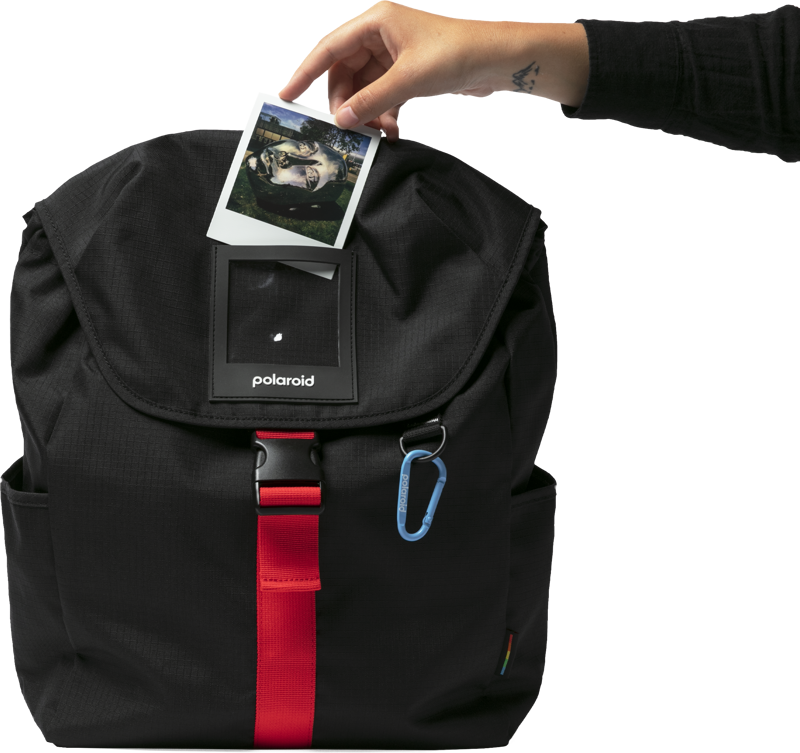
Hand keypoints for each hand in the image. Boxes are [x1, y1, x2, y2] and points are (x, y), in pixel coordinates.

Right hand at [277, 0, 506, 141]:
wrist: (498, 60)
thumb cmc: (458, 53)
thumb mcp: (409, 79)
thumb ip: (371, 101)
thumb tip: (341, 119)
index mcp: (375, 21)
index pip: (328, 48)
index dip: (304, 72)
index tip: (286, 96)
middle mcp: (380, 35)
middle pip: (344, 73)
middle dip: (344, 103)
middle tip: (346, 129)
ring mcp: (393, 56)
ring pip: (363, 90)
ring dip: (366, 114)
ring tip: (378, 134)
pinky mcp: (407, 75)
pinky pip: (382, 97)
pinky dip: (383, 115)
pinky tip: (392, 131)